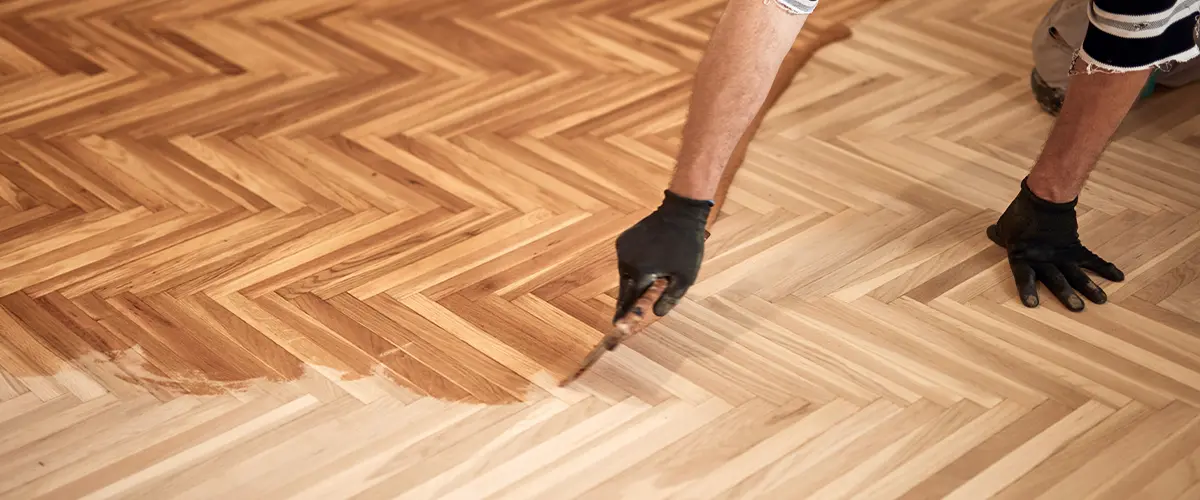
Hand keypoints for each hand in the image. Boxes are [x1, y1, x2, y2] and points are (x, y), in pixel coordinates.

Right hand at [613, 190, 711, 321]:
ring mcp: (623, 250)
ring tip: (651, 277)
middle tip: (631, 310)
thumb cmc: (686, 246)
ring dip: (634, 280)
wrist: (679, 213)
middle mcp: (626, 262)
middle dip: (630, 298)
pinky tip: (649, 261)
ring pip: (625, 274)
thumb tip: (656, 313)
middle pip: (625, 288)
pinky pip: (626, 260)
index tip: (618, 326)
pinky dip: (634, 266)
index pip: (629, 300)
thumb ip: (670, 298)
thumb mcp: (686, 277)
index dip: (624, 314)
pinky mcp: (623, 241)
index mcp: (640, 273)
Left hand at [987, 178, 1124, 311]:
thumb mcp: (1004, 226)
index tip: (1033, 305)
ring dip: (1090, 287)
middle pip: (1056, 279)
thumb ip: (998, 235)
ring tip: (1101, 301)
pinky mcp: (1075, 246)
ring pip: (1077, 273)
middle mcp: (1044, 259)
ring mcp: (1061, 254)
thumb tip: (990, 233)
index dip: (1028, 290)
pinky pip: (1093, 259)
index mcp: (1023, 256)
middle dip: (1066, 294)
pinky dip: (1106, 268)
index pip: (1024, 276)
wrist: (1043, 196)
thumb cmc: (1020, 213)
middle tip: (1077, 309)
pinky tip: (1119, 277)